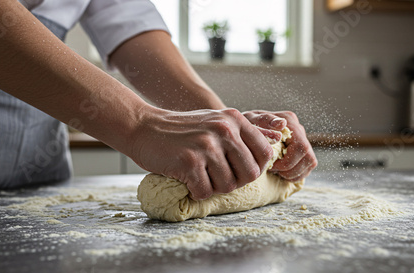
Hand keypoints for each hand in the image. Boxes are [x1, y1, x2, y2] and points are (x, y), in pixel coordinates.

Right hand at [130, 106, 273, 199]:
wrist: (144, 127)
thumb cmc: (182, 130)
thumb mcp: (216, 121)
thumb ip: (241, 135)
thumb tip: (269, 153)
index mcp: (234, 120)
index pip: (265, 153)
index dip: (255, 168)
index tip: (240, 170)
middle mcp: (224, 130)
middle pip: (250, 174)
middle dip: (235, 181)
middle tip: (217, 176)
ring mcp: (206, 146)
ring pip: (228, 186)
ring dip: (213, 187)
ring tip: (199, 174)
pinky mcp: (189, 162)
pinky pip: (205, 192)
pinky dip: (196, 192)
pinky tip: (187, 179)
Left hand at [243, 110, 317, 180]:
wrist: (242, 131)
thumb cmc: (245, 126)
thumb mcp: (250, 121)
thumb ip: (264, 121)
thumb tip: (281, 124)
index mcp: (288, 120)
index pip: (300, 146)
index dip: (288, 161)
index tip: (271, 165)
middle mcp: (298, 129)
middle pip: (307, 155)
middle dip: (290, 168)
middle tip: (273, 170)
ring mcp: (302, 139)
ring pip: (310, 162)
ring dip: (294, 172)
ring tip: (277, 172)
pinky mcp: (302, 150)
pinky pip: (308, 166)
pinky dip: (296, 174)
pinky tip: (282, 173)